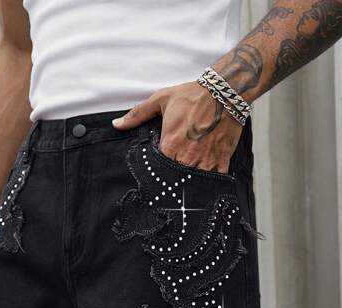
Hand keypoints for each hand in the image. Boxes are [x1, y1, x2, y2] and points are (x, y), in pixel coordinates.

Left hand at [113, 81, 242, 174]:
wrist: (224, 92)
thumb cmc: (193, 95)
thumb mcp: (161, 100)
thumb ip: (138, 114)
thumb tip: (117, 124)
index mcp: (170, 145)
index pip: (159, 168)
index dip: (160, 169)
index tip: (161, 167)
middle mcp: (187, 156)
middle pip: (176, 177)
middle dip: (175, 175)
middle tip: (178, 167)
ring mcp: (205, 160)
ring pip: (194, 181)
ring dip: (192, 178)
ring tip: (191, 169)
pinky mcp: (221, 161)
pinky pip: (215, 179)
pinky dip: (211, 179)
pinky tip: (207, 172)